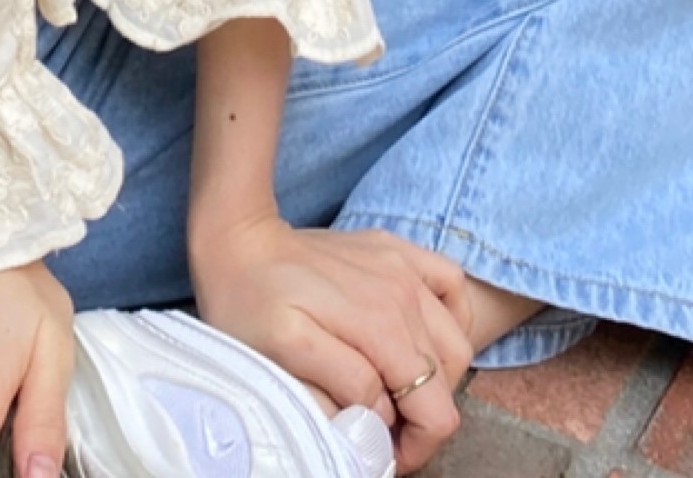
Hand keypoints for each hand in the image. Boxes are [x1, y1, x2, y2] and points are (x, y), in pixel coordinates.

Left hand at [190, 214, 474, 473]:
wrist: (237, 240)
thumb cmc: (250, 305)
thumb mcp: (282, 358)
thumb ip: (342, 388)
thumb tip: (384, 411)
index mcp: (380, 327)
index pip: (436, 411)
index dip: (417, 446)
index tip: (386, 452)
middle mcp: (403, 293)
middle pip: (448, 379)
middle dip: (423, 415)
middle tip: (385, 427)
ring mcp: (403, 266)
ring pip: (455, 339)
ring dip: (436, 373)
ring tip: (396, 385)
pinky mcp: (396, 249)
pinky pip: (451, 283)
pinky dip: (450, 315)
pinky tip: (420, 334)